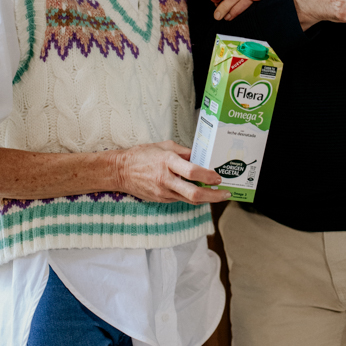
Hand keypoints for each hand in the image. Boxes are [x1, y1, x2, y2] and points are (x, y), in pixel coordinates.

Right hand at [114, 140, 230, 203]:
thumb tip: (201, 157)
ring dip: (206, 199)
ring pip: (190, 200)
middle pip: (194, 193)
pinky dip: (193, 197)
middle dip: (213, 195)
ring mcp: (163, 192)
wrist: (121, 171)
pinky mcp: (161, 199)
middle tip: (225, 193)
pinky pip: (181, 200)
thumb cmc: (142, 155)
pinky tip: (201, 193)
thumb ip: (184, 152)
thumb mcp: (165, 146)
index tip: (218, 177)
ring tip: (218, 194)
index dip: (208, 176)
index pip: (192, 171)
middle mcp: (166, 179)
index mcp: (168, 162)